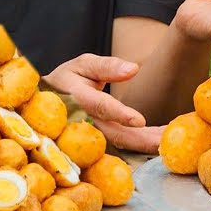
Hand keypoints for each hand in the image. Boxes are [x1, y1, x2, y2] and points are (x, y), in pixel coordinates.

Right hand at [43, 54, 160, 151]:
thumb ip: (108, 66)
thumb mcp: (83, 65)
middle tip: (166, 140)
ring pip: (119, 143)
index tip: (140, 120)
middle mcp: (84, 122)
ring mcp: (90, 136)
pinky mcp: (98, 142)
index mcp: (78, 98)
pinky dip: (140, 144)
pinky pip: (121, 145)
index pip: (100, 106)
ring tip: (168, 140)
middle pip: (114, 134)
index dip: (119, 113)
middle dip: (141, 139)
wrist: (43, 102)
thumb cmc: (68, 79)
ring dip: (144, 144)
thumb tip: (133, 69)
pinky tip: (158, 141)